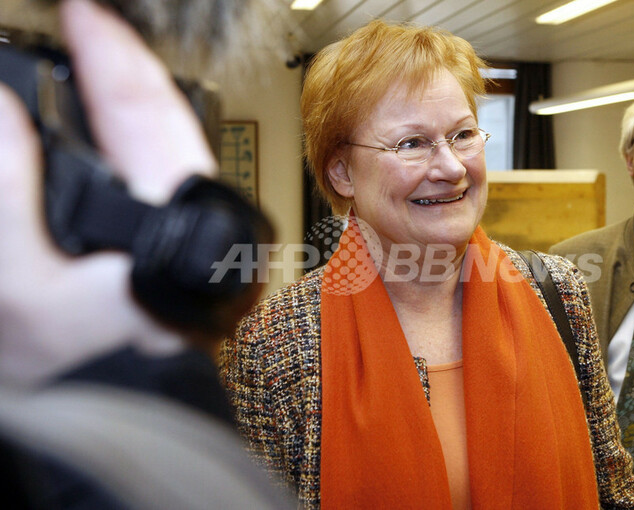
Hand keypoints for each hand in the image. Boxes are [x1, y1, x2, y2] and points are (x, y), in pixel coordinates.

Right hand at [0, 0, 217, 383]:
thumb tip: (1, 111)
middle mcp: (182, 217)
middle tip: (82, 22)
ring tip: (83, 52)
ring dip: (116, 91)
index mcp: (166, 227)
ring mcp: (174, 222)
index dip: (115, 55)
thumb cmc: (61, 359)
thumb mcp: (18, 283)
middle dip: (118, 63)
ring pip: (154, 138)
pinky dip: (114, 128)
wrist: (92, 401)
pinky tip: (90, 116)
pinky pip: (142, 163)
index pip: (150, 117)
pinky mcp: (160, 231)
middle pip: (159, 119)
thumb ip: (7, 193)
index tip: (86, 12)